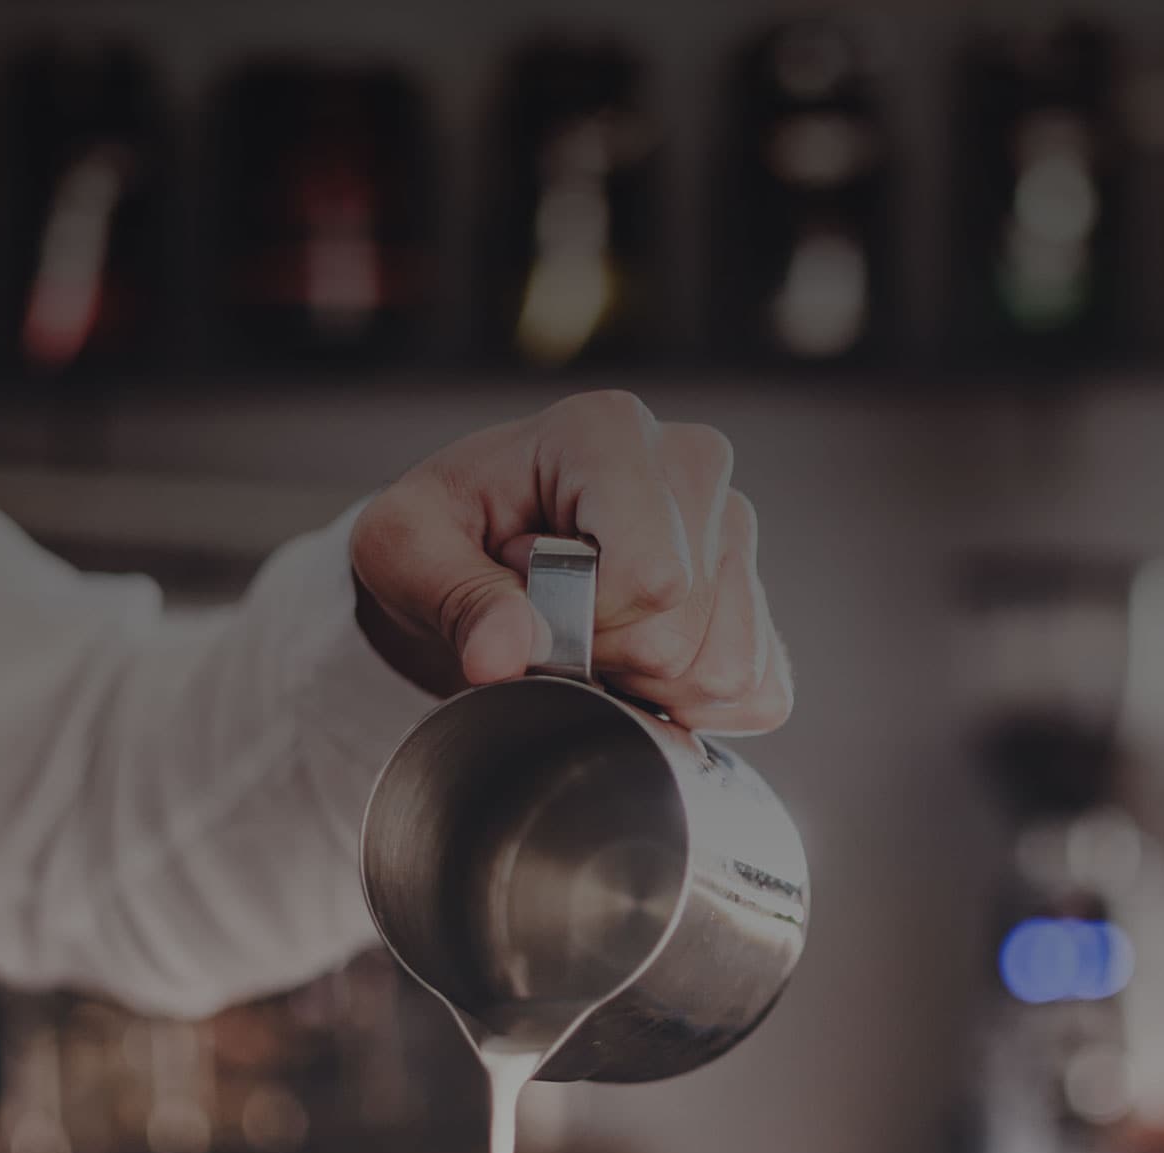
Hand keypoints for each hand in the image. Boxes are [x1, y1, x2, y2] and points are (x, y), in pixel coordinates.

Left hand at [350, 391, 790, 733]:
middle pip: (682, 634)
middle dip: (604, 659)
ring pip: (724, 671)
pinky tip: (635, 668)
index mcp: (608, 432)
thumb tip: (506, 656)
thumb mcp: (405, 553)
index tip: (525, 593)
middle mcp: (693, 464)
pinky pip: (759, 693)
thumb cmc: (440, 537)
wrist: (474, 556)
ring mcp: (737, 528)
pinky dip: (689, 709)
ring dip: (643, 687)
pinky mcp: (757, 596)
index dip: (583, 625)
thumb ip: (454, 598)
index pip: (651, 576)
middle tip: (550, 618)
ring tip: (590, 634)